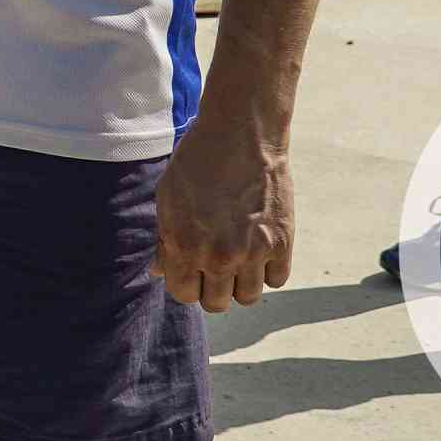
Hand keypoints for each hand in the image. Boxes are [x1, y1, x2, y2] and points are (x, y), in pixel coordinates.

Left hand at [154, 110, 293, 311]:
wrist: (241, 135)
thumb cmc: (197, 162)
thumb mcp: (167, 198)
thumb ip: (165, 240)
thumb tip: (159, 271)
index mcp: (184, 247)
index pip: (184, 295)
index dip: (186, 283)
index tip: (191, 268)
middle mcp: (218, 257)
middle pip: (217, 304)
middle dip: (212, 288)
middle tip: (215, 265)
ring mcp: (253, 253)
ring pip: (248, 298)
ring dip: (241, 283)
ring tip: (239, 258)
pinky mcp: (282, 243)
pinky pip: (277, 279)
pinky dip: (269, 270)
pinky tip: (260, 248)